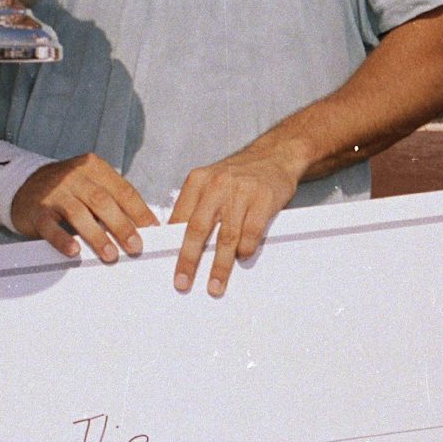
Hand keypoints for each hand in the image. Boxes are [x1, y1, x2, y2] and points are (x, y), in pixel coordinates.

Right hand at [11, 152, 158, 262]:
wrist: (23, 185)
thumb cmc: (66, 189)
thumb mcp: (90, 184)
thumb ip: (112, 199)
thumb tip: (142, 227)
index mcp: (93, 168)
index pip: (123, 190)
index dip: (140, 212)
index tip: (153, 231)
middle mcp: (74, 176)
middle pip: (103, 201)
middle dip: (122, 225)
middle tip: (135, 246)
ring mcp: (54, 192)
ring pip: (79, 214)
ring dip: (98, 236)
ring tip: (111, 255)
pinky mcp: (37, 210)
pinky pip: (51, 226)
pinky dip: (63, 239)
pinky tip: (74, 251)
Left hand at [168, 141, 306, 296]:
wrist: (275, 156)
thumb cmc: (238, 177)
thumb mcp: (211, 183)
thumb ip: (196, 207)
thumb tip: (178, 243)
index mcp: (198, 181)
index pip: (180, 218)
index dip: (172, 244)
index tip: (167, 266)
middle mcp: (216, 184)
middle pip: (198, 229)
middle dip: (189, 260)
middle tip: (182, 283)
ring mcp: (241, 191)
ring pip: (226, 236)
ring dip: (220, 266)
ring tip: (215, 285)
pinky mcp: (264, 198)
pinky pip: (251, 232)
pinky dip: (245, 249)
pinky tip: (242, 257)